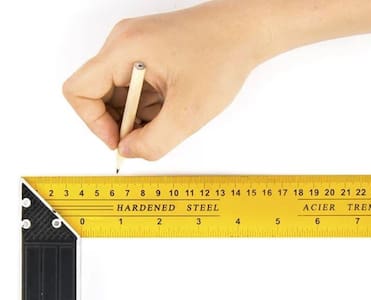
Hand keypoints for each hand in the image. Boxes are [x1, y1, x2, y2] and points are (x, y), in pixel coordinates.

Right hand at [63, 2, 258, 159]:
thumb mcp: (188, 112)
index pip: (79, 91)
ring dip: (139, 117)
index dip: (94, 124)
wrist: (246, 31)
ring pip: (119, 94)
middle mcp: (123, 45)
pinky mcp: (150, 55)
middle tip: (150, 136)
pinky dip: (150, 107)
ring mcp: (136, 49)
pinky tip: (174, 108)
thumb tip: (130, 152)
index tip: (120, 141)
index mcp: (123, 50)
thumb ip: (155, 141)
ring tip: (171, 118)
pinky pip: (136, 87)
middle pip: (98, 94)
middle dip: (121, 123)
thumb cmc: (222, 57)